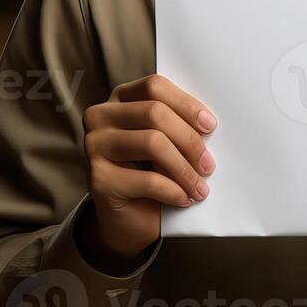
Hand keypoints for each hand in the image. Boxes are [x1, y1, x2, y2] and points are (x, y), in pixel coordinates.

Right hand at [80, 74, 216, 262]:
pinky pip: (148, 179)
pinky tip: (184, 199)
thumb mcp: (166, 141)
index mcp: (120, 98)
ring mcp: (95, 146)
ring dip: (184, 168)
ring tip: (200, 186)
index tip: (210, 126)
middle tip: (208, 165)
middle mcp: (100, 116)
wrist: (130, 220)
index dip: (186, 104)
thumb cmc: (153, 173)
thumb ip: (177, 124)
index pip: (154, 86)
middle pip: (154, 113)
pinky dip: (174, 191)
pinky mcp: (99, 179)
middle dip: (189, 140)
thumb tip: (207, 124)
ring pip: (152, 142)